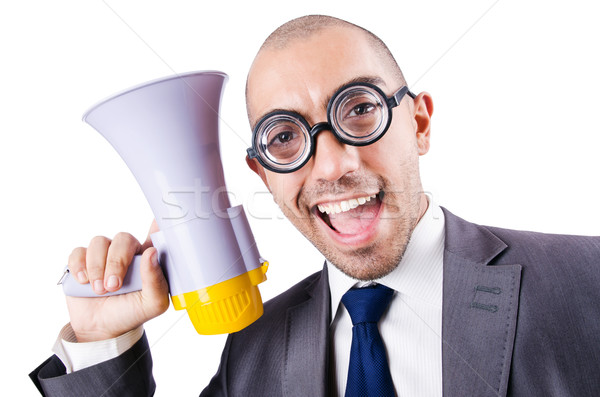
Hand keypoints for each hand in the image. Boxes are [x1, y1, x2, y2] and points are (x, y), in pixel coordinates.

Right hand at [65, 220, 168, 341]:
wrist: (102, 330)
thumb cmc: (131, 312)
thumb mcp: (152, 303)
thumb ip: (156, 280)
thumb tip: (151, 253)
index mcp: (148, 258)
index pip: (157, 233)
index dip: (158, 222)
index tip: (158, 218)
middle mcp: (127, 252)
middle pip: (123, 238)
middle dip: (116, 262)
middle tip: (113, 286)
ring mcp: (104, 254)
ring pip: (99, 242)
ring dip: (97, 267)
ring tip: (100, 290)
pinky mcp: (83, 261)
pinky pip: (78, 251)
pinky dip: (80, 266)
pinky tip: (84, 281)